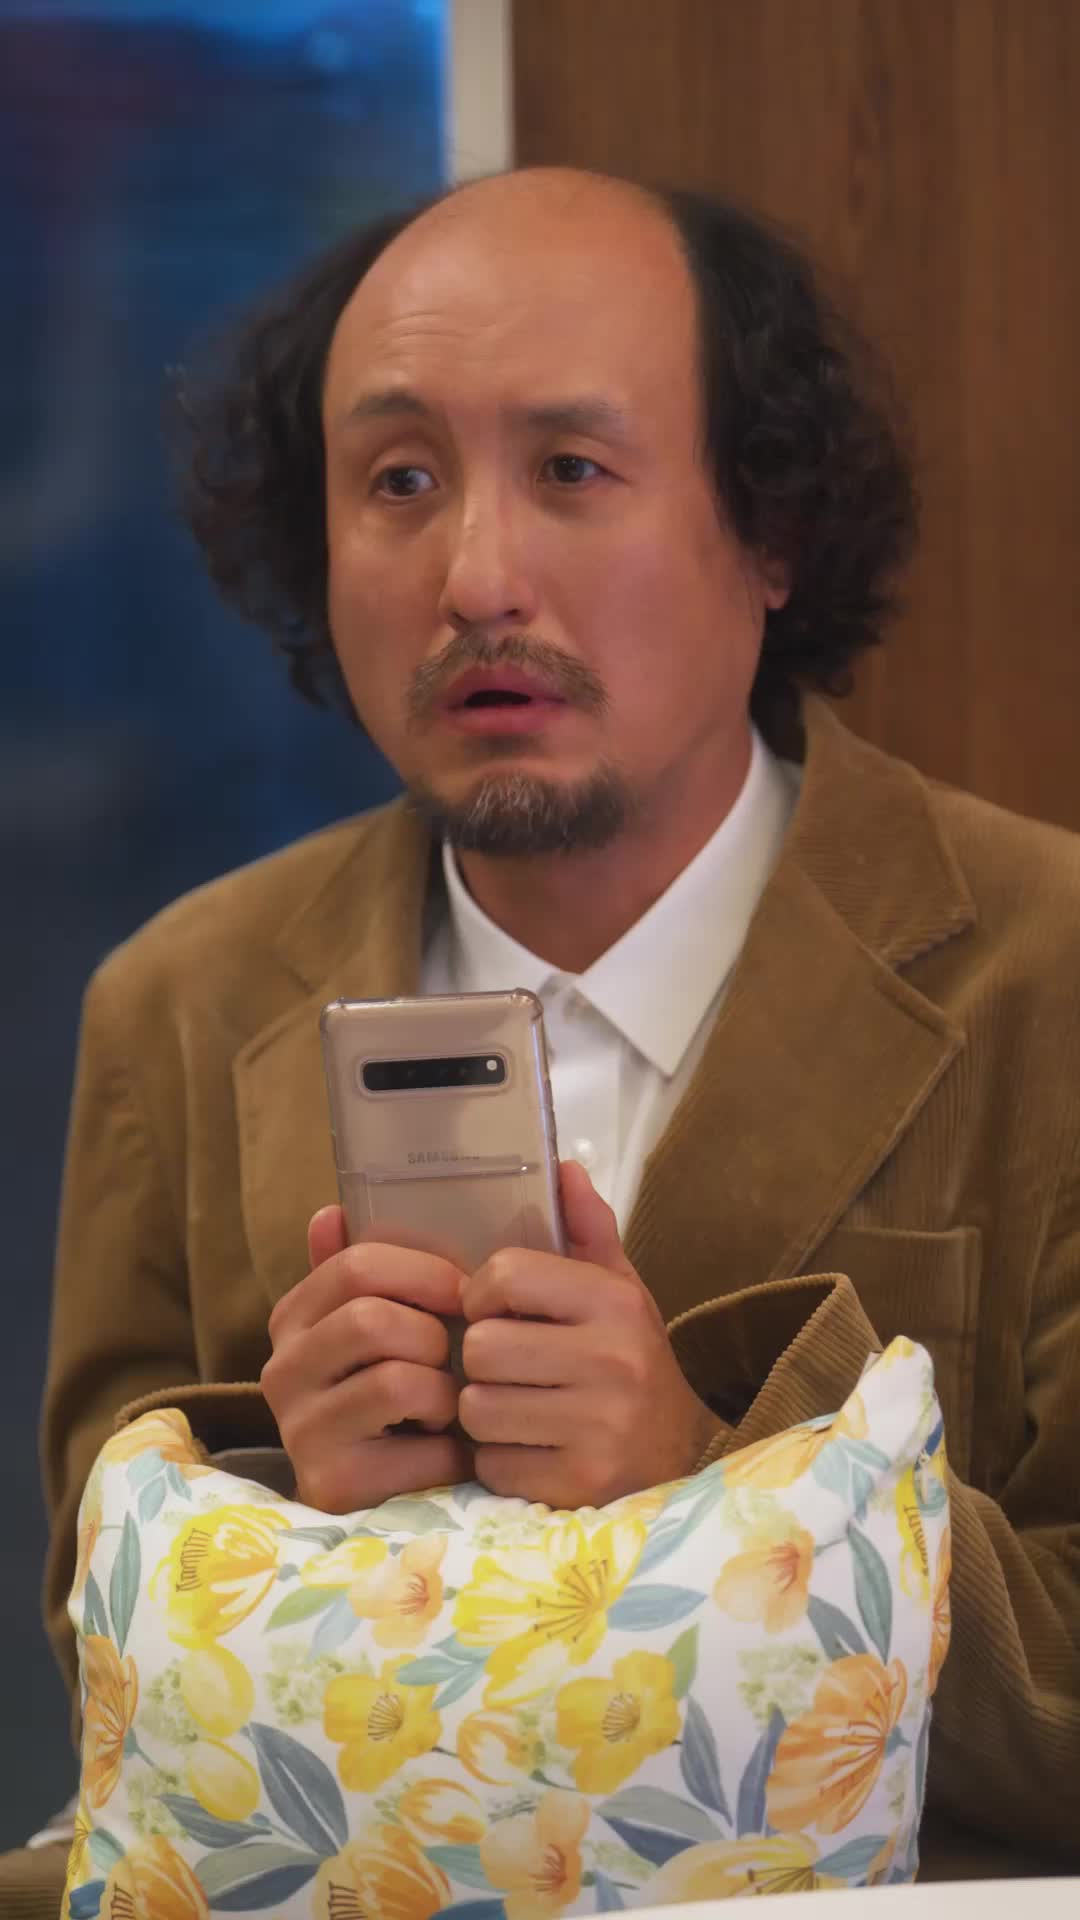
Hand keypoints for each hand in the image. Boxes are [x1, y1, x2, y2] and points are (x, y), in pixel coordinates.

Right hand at [261, 1207, 471, 1511]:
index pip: (355, 1264)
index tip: (465, 1290)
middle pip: (371, 1319)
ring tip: (445, 1407)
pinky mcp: (333, 1484)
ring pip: (397, 1381)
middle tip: (455, 1357)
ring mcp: (301, 1431)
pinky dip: (450, 1447)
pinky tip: (443, 1452)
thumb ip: (366, 1268)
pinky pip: (417, 1445)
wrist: (398, 1497)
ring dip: (445, 1393)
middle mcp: (281, 1371)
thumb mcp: (387, 1323)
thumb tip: (330, 1211)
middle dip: (434, 1336)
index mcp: (293, 1318)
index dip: (424, 1270)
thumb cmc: (406, 1392)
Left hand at [458, 1162, 719, 1506]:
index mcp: (614, 1302)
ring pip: (477, 1407)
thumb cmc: (630, 1364)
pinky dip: (500, 1461)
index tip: (496, 1311)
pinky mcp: (580, 1485)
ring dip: (485, 1413)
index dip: (482, 1294)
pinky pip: (493, 1464)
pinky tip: (531, 1450)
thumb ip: (587, 1230)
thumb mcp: (619, 1292)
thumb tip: (562, 1165)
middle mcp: (613, 1361)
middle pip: (481, 1347)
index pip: (504, 1275)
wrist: (681, 1458)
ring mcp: (599, 1427)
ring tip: (518, 1410)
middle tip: (508, 1369)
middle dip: (481, 1362)